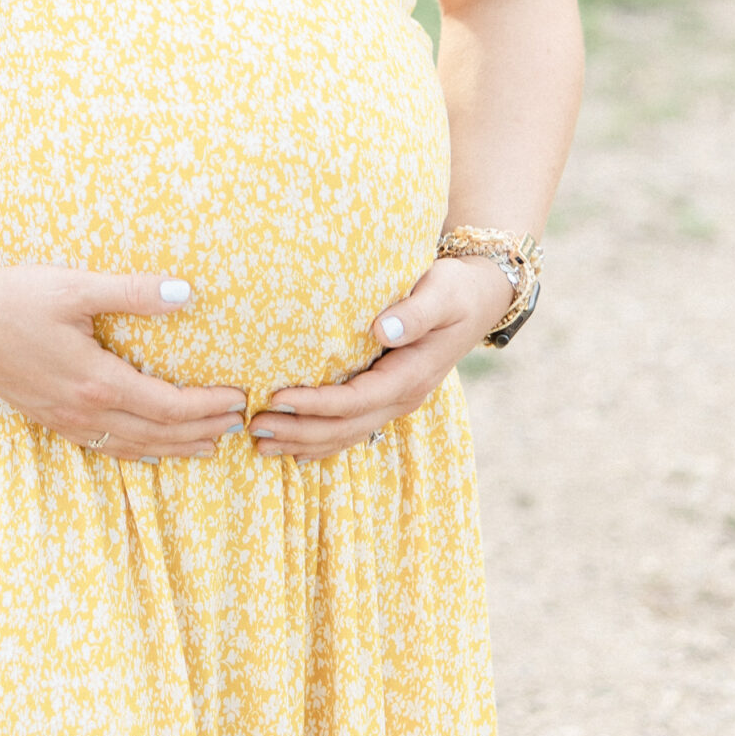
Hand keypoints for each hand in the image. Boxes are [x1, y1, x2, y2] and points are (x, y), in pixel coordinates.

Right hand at [0, 267, 247, 459]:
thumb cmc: (14, 297)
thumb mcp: (75, 286)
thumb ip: (131, 292)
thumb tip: (186, 293)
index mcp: (98, 380)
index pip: (169, 406)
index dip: (208, 407)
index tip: (238, 398)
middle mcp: (85, 410)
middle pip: (158, 434)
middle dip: (202, 432)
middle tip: (238, 426)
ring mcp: (65, 419)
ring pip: (133, 447)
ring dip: (175, 448)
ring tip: (207, 446)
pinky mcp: (49, 417)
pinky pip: (104, 446)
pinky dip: (137, 451)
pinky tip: (148, 448)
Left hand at [246, 255, 512, 460]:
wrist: (480, 298)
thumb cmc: (456, 289)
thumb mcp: (442, 292)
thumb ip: (415, 312)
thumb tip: (382, 330)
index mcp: (412, 374)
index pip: (356, 399)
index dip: (316, 404)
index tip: (277, 398)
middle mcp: (404, 396)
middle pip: (346, 426)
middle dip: (300, 431)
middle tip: (254, 428)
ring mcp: (397, 401)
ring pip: (347, 434)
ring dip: (304, 441)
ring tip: (261, 443)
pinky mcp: (389, 396)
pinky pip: (354, 427)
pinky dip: (322, 440)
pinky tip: (294, 446)